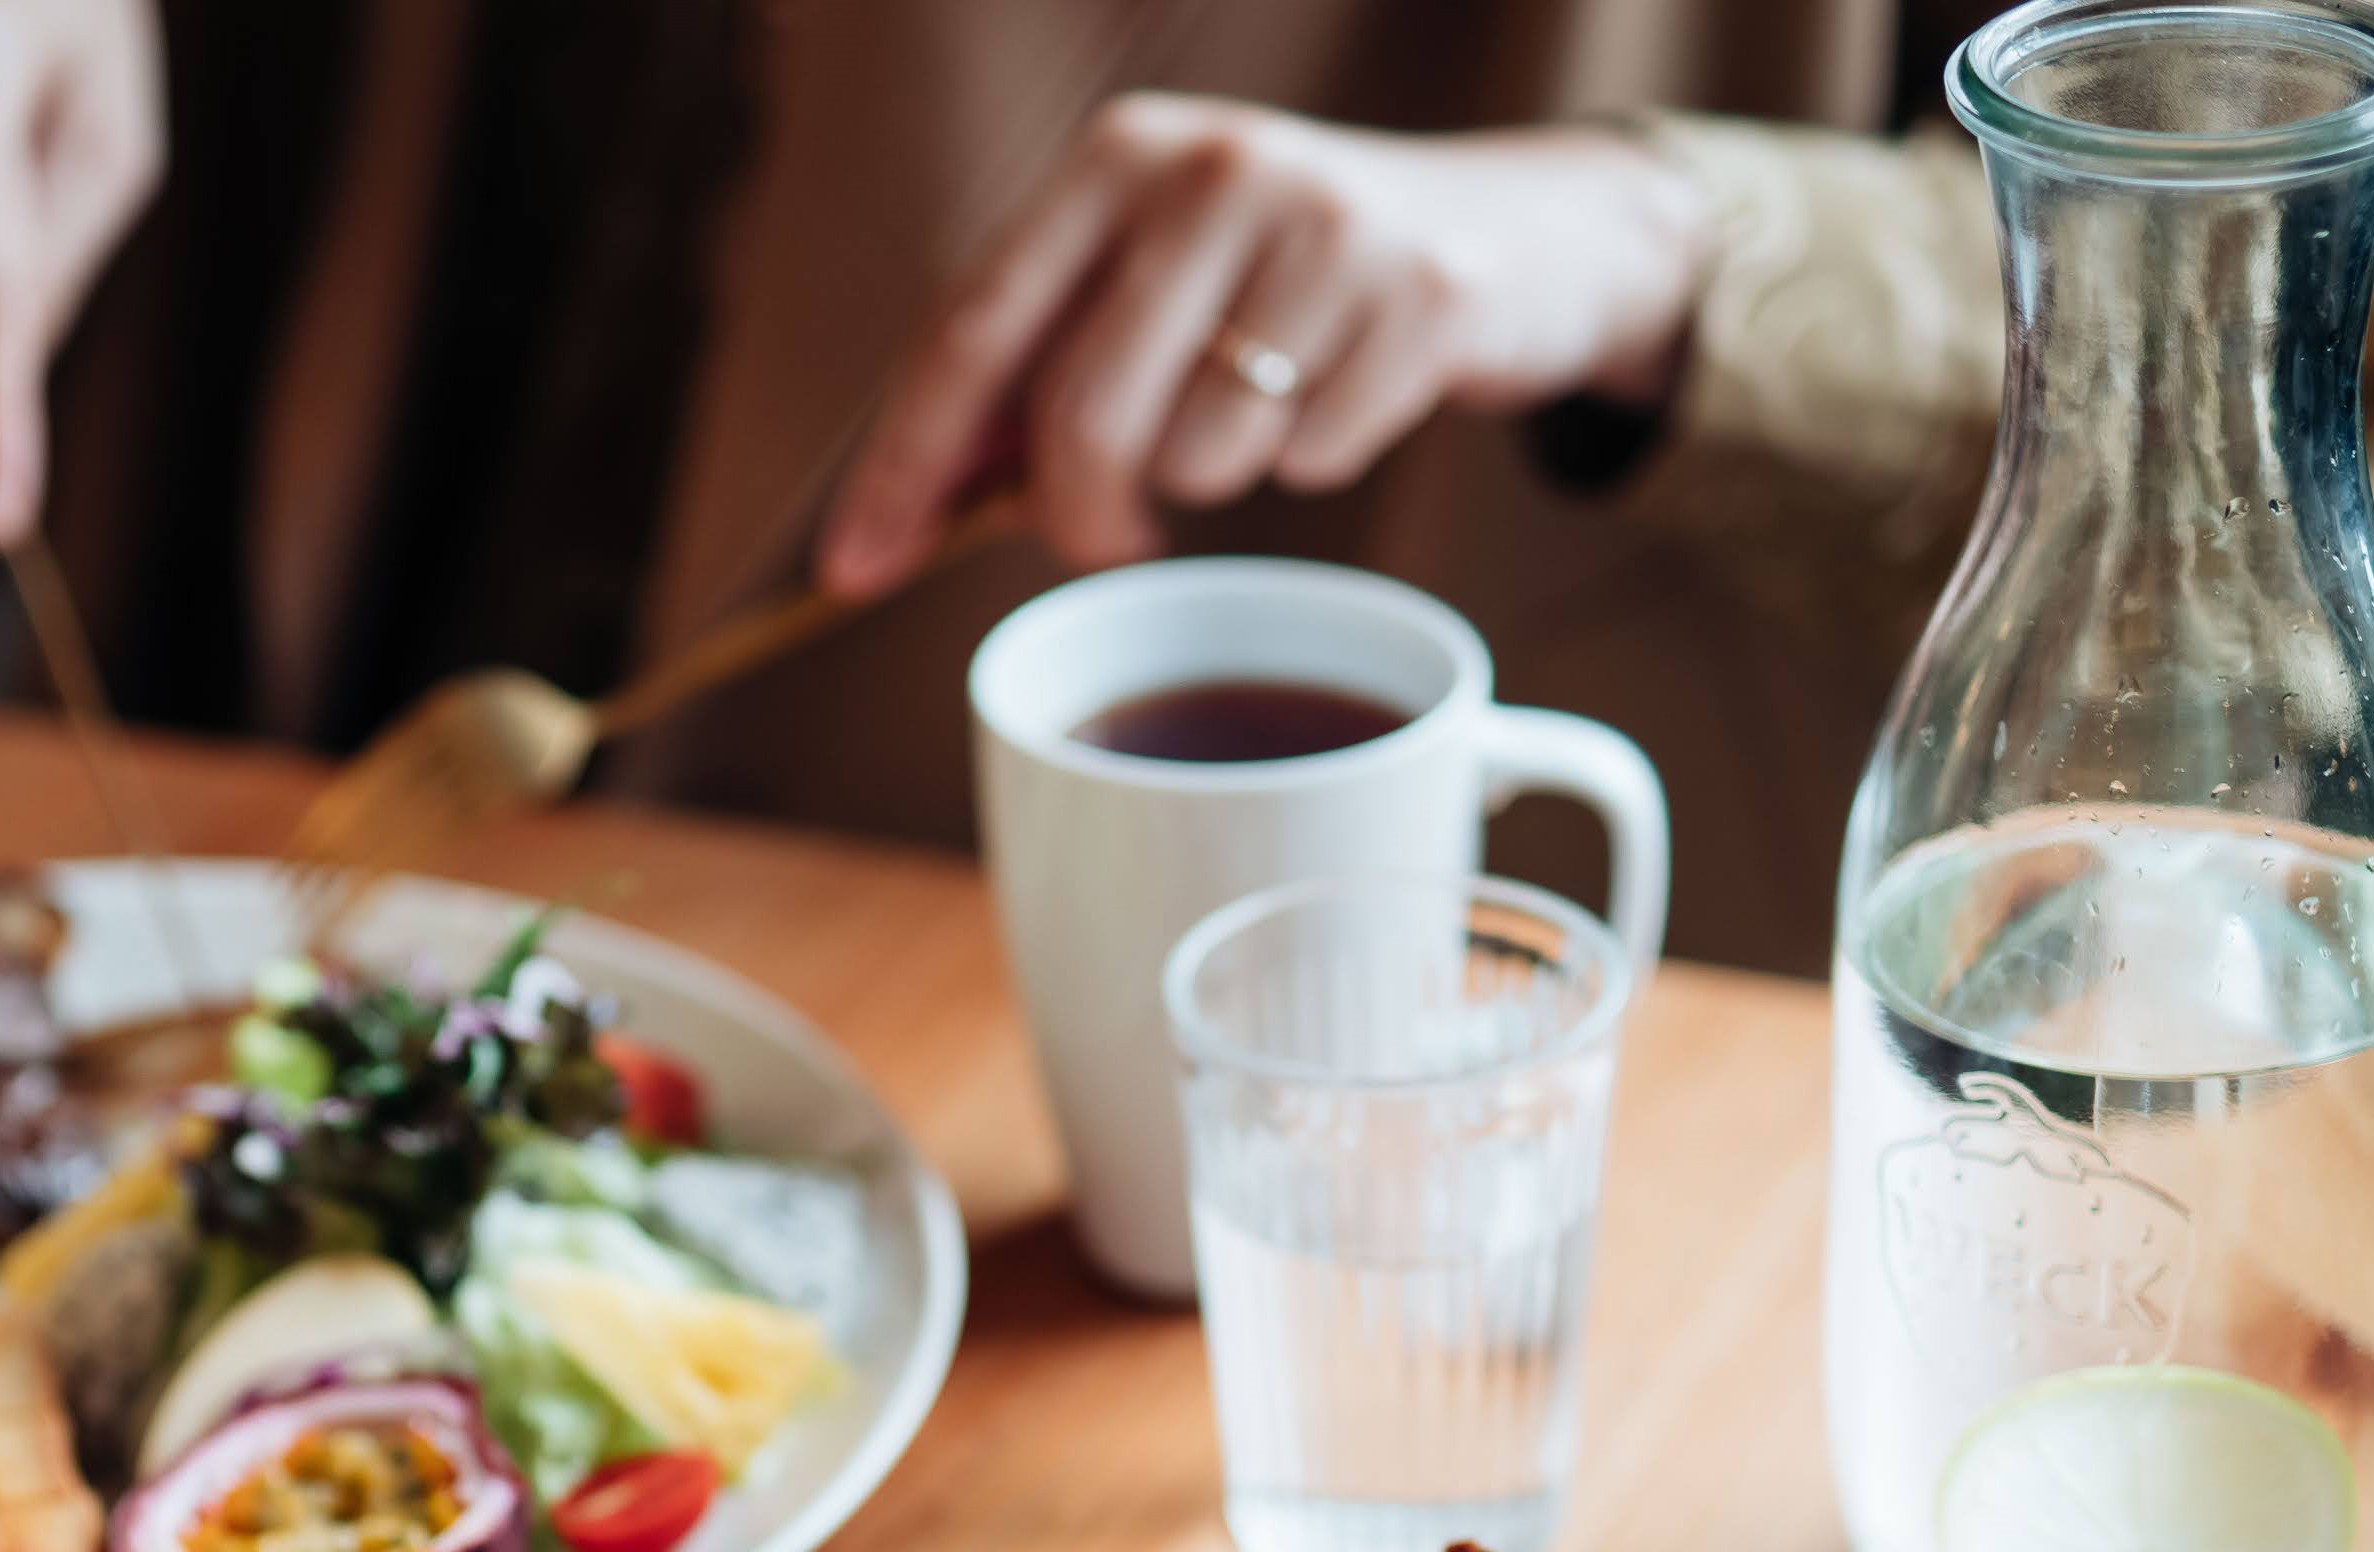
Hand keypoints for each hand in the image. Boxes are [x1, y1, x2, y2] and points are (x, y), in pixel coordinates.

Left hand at [820, 102, 1710, 594]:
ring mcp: (1323, 224)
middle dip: (1082, 516)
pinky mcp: (1420, 295)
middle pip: (1080, 417)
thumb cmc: (1292, 281)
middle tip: (1115, 532)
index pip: (971, 332)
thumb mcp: (1157, 280)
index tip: (855, 569)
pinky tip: (1350, 391)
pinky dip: (1318, 458)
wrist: (1518, 232)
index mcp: (1115, 161)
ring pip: (1198, 455)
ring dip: (1219, 476)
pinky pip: (1310, 457)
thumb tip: (912, 508)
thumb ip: (1041, 368)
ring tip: (1267, 406)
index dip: (906, 466)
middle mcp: (1209, 170)